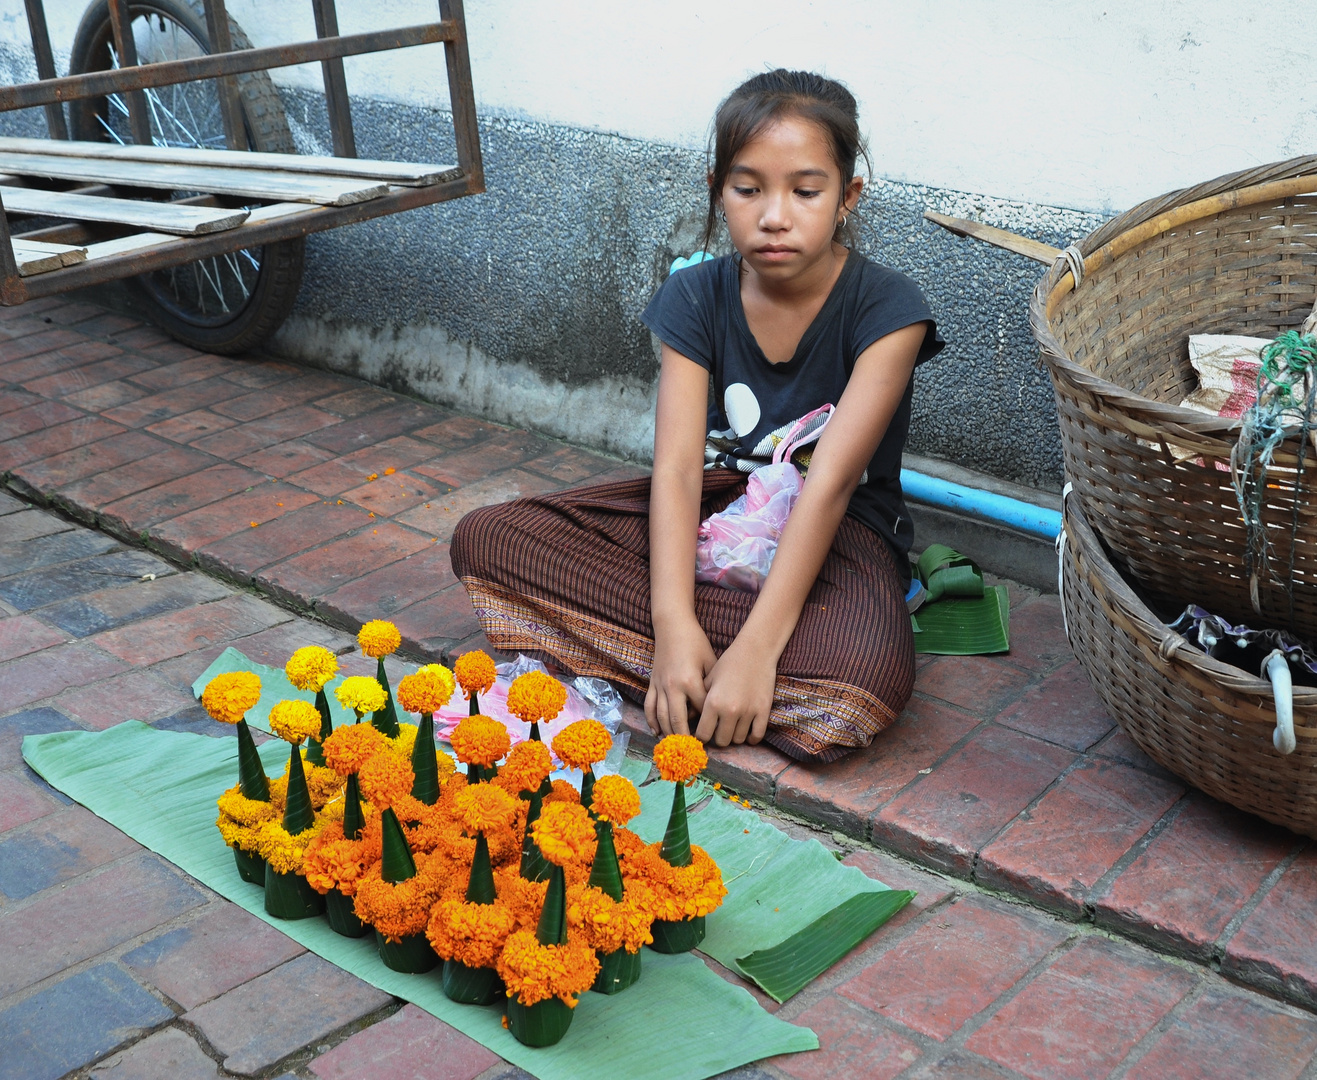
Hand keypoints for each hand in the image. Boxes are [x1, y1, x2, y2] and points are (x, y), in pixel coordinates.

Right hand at [646, 620, 715, 735]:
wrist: (672, 626)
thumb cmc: (695, 642)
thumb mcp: (710, 661)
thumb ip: (712, 685)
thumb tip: (715, 707)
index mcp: (690, 681)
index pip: (701, 709)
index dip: (709, 721)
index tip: (716, 732)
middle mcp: (673, 686)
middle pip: (679, 720)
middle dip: (686, 737)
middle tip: (694, 750)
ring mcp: (660, 686)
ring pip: (662, 717)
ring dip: (669, 733)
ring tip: (677, 745)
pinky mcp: (652, 683)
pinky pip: (650, 707)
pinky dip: (652, 721)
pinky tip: (657, 733)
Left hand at [696, 640, 775, 746]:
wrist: (756, 651)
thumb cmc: (730, 663)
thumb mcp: (710, 679)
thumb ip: (701, 700)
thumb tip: (691, 718)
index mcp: (713, 702)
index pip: (703, 733)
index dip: (702, 736)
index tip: (703, 734)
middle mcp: (730, 710)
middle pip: (721, 740)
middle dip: (718, 737)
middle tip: (719, 731)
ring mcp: (748, 712)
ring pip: (738, 740)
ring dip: (734, 736)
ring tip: (732, 728)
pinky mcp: (763, 711)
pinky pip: (757, 736)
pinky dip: (751, 738)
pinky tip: (747, 732)